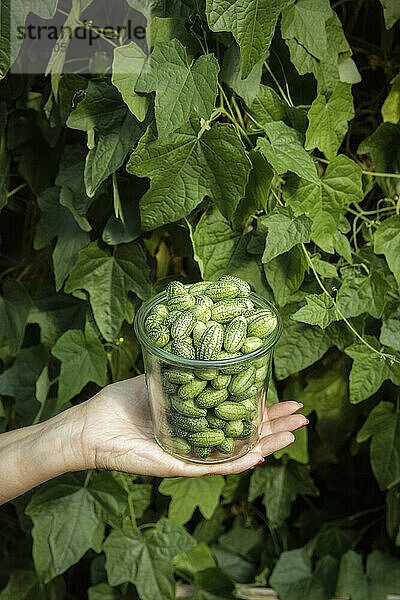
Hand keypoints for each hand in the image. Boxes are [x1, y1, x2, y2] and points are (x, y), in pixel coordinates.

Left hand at [80, 375, 306, 476]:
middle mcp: (199, 439)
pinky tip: (260, 454)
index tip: (285, 397)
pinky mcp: (179, 466)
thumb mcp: (159, 380)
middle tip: (303, 418)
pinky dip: (238, 461)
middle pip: (245, 434)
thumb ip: (184, 372)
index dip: (263, 407)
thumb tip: (210, 351)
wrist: (92, 425)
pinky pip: (214, 466)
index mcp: (197, 419)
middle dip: (275, 426)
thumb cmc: (121, 402)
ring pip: (238, 452)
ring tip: (294, 434)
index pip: (236, 413)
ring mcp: (193, 454)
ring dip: (268, 444)